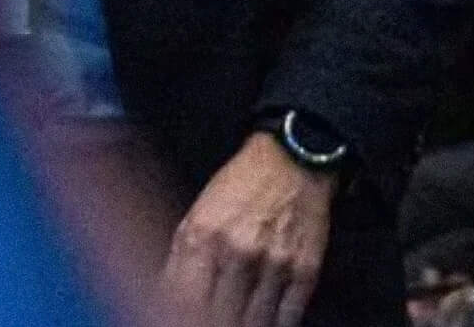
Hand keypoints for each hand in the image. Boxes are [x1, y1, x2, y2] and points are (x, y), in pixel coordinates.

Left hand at [161, 133, 336, 326]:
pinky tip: (263, 325)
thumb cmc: (239, 186)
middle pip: (219, 315)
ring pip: (253, 322)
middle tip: (207, 320)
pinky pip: (288, 317)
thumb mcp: (198, 212)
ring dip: (242, 326)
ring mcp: (273, 266)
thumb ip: (183, 254)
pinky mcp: (305, 273)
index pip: (183, 298)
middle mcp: (237, 254)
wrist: (290, 163)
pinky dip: (274, 326)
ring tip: (234, 323)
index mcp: (203, 238)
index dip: (176, 316)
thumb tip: (168, 291)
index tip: (175, 320)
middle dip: (210, 321)